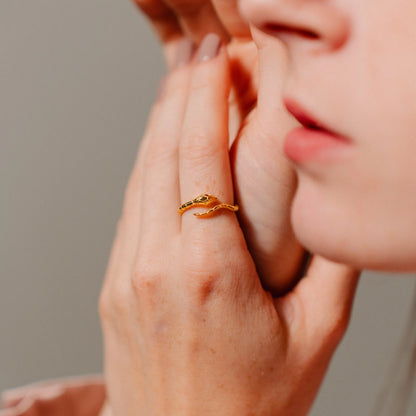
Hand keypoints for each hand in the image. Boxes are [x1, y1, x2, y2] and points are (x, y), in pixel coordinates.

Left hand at [98, 36, 360, 415]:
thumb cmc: (247, 409)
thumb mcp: (313, 339)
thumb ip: (331, 271)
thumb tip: (335, 216)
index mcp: (209, 273)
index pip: (199, 159)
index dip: (205, 102)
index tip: (214, 65)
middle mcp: (156, 265)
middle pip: (162, 155)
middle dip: (179, 97)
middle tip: (197, 58)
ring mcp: (125, 274)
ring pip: (139, 177)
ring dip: (159, 126)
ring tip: (179, 89)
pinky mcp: (113, 285)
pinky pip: (130, 209)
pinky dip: (146, 167)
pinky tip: (160, 149)